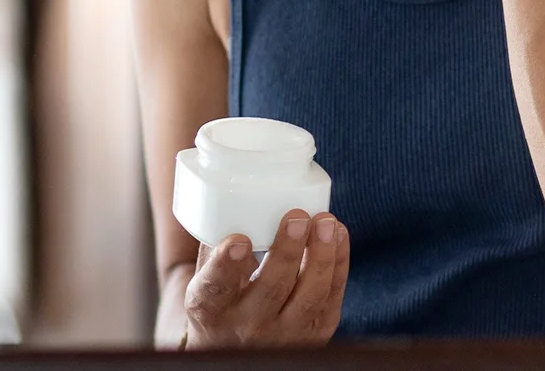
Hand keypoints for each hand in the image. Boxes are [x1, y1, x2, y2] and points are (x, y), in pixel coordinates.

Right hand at [174, 210, 348, 348]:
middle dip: (288, 251)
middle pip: (272, 288)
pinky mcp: (315, 334)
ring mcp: (285, 334)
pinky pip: (331, 297)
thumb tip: (232, 196)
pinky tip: (338, 235)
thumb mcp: (205, 279)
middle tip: (298, 217)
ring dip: (322, 256)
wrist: (235, 349)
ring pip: (309, 295)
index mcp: (211, 308)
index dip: (226, 264)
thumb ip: (216, 244)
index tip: (238, 241)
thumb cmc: (221, 302)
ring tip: (326, 221)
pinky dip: (338, 264)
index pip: (217, 287)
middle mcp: (247, 325)